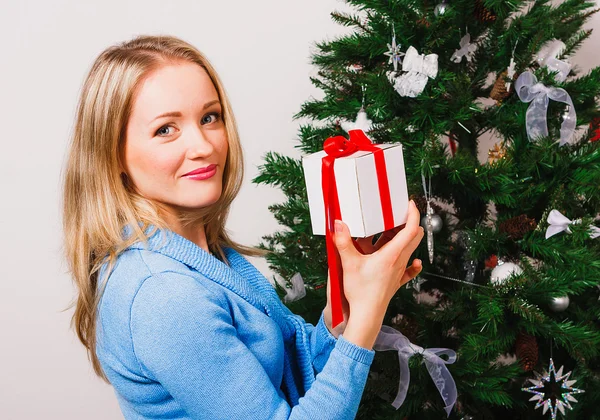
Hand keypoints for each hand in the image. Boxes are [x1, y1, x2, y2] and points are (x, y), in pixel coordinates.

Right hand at [332, 200, 423, 319]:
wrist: (367, 315)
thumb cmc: (361, 292)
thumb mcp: (349, 264)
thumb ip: (343, 242)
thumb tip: (338, 224)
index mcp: (392, 255)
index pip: (411, 230)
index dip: (413, 214)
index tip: (410, 204)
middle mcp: (399, 261)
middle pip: (414, 237)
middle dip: (409, 223)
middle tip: (396, 214)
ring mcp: (400, 272)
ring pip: (410, 249)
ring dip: (404, 237)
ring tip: (391, 230)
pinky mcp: (396, 281)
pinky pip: (409, 268)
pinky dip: (410, 259)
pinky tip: (409, 259)